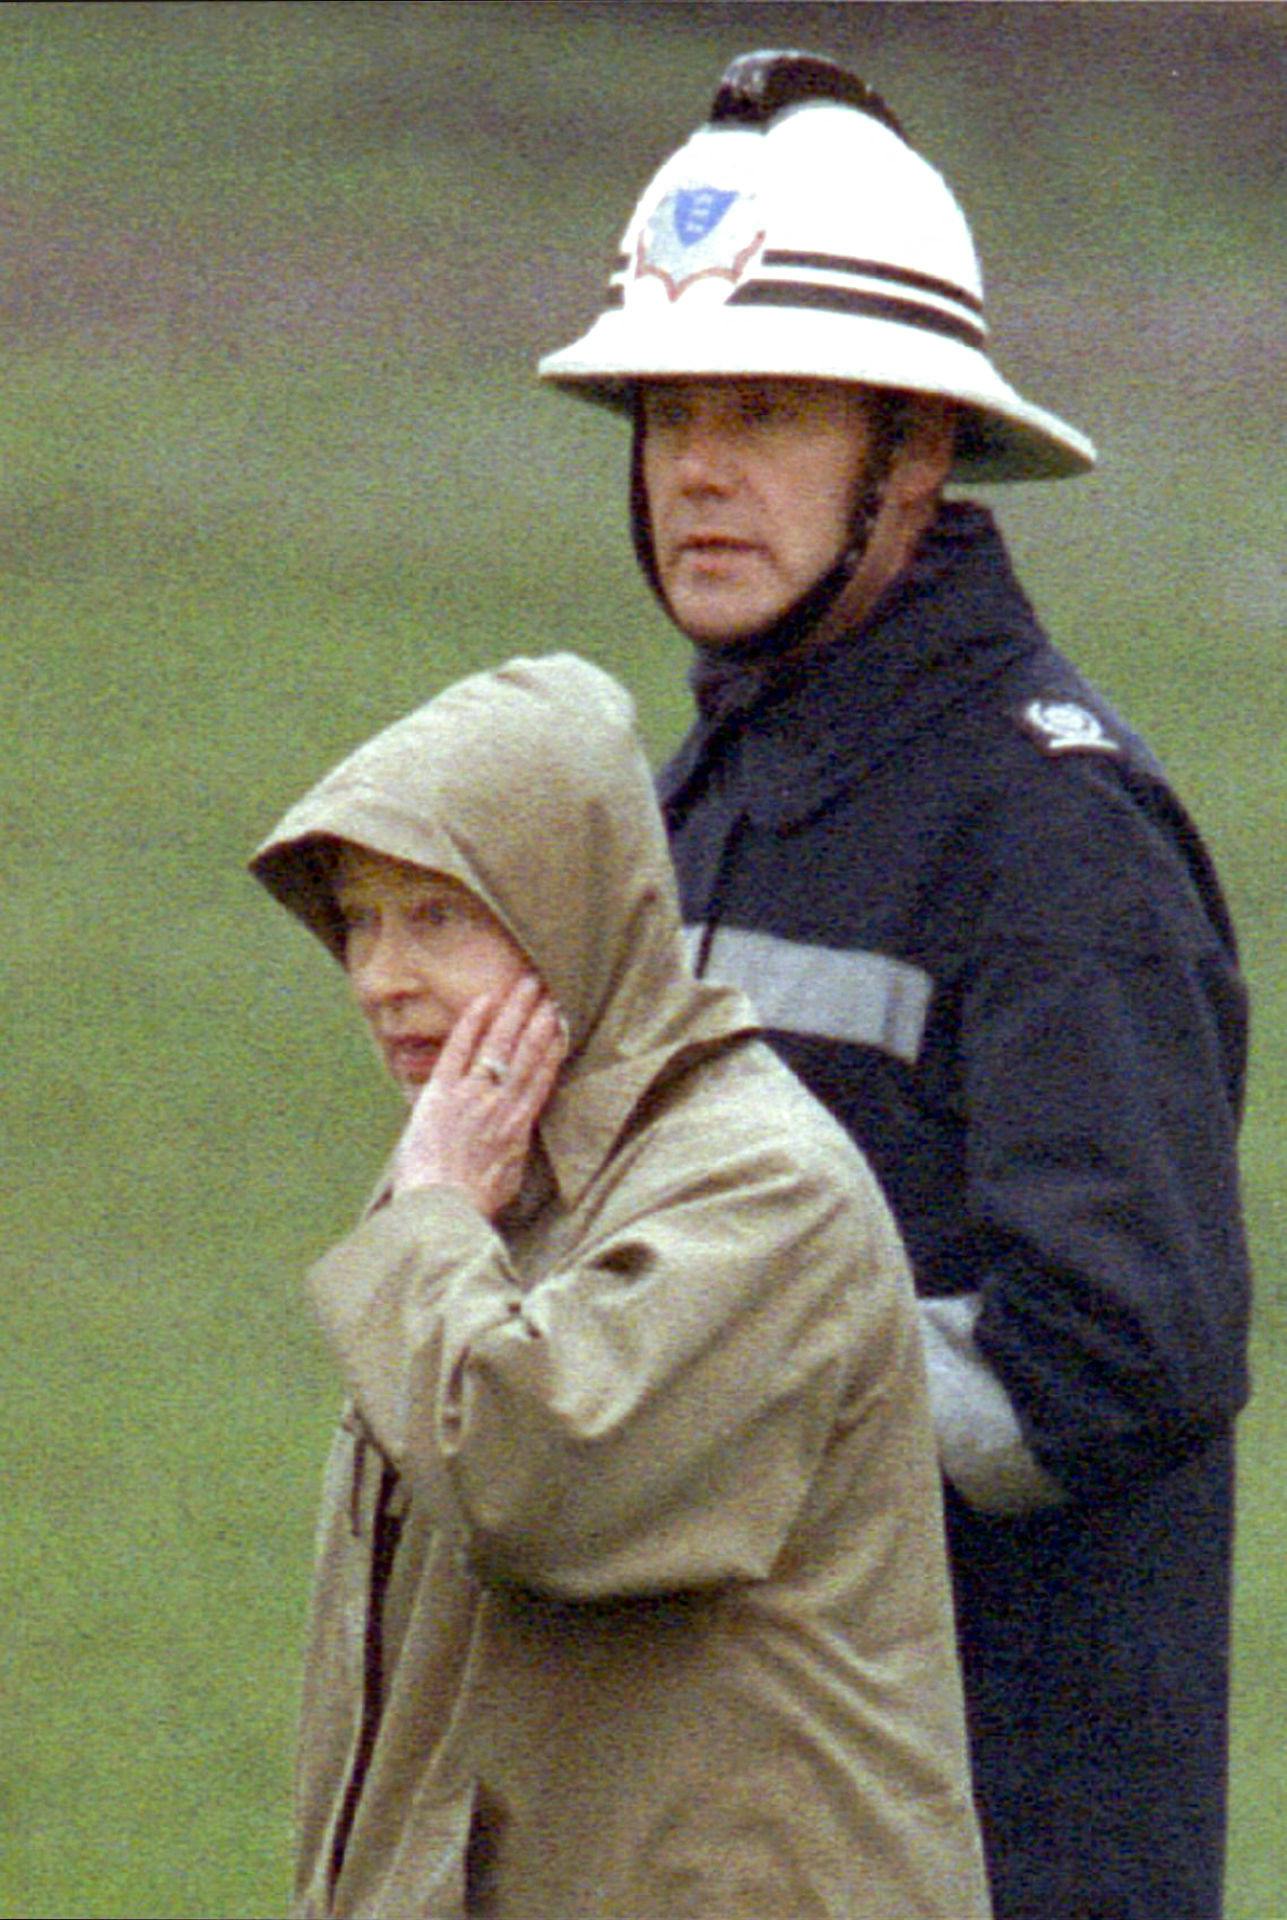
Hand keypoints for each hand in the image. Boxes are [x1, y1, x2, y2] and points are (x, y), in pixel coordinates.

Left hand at [391, 976, 567, 1217]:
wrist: (443, 1206)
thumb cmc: (475, 1200)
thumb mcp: (510, 1174)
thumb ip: (516, 1147)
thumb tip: (520, 1132)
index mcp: (519, 1123)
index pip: (543, 1074)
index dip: (555, 1044)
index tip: (564, 1020)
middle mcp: (500, 1102)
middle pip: (526, 1051)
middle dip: (540, 1017)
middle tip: (550, 988)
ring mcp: (471, 1094)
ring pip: (499, 1044)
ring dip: (514, 1011)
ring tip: (527, 983)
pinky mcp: (440, 1092)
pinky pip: (458, 1050)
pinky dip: (472, 1023)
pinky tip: (484, 1000)